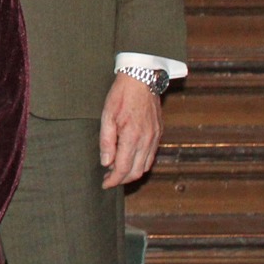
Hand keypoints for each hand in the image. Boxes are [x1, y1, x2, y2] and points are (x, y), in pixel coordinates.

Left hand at [101, 73, 163, 188]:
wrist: (142, 79)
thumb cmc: (121, 95)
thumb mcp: (107, 115)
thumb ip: (106, 141)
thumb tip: (106, 162)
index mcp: (132, 137)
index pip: (124, 168)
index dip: (114, 180)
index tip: (105, 184)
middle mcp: (147, 141)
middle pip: (136, 172)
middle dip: (122, 180)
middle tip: (109, 179)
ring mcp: (155, 138)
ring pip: (146, 166)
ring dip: (132, 173)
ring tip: (117, 172)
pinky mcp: (159, 134)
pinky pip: (151, 156)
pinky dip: (141, 163)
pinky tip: (130, 160)